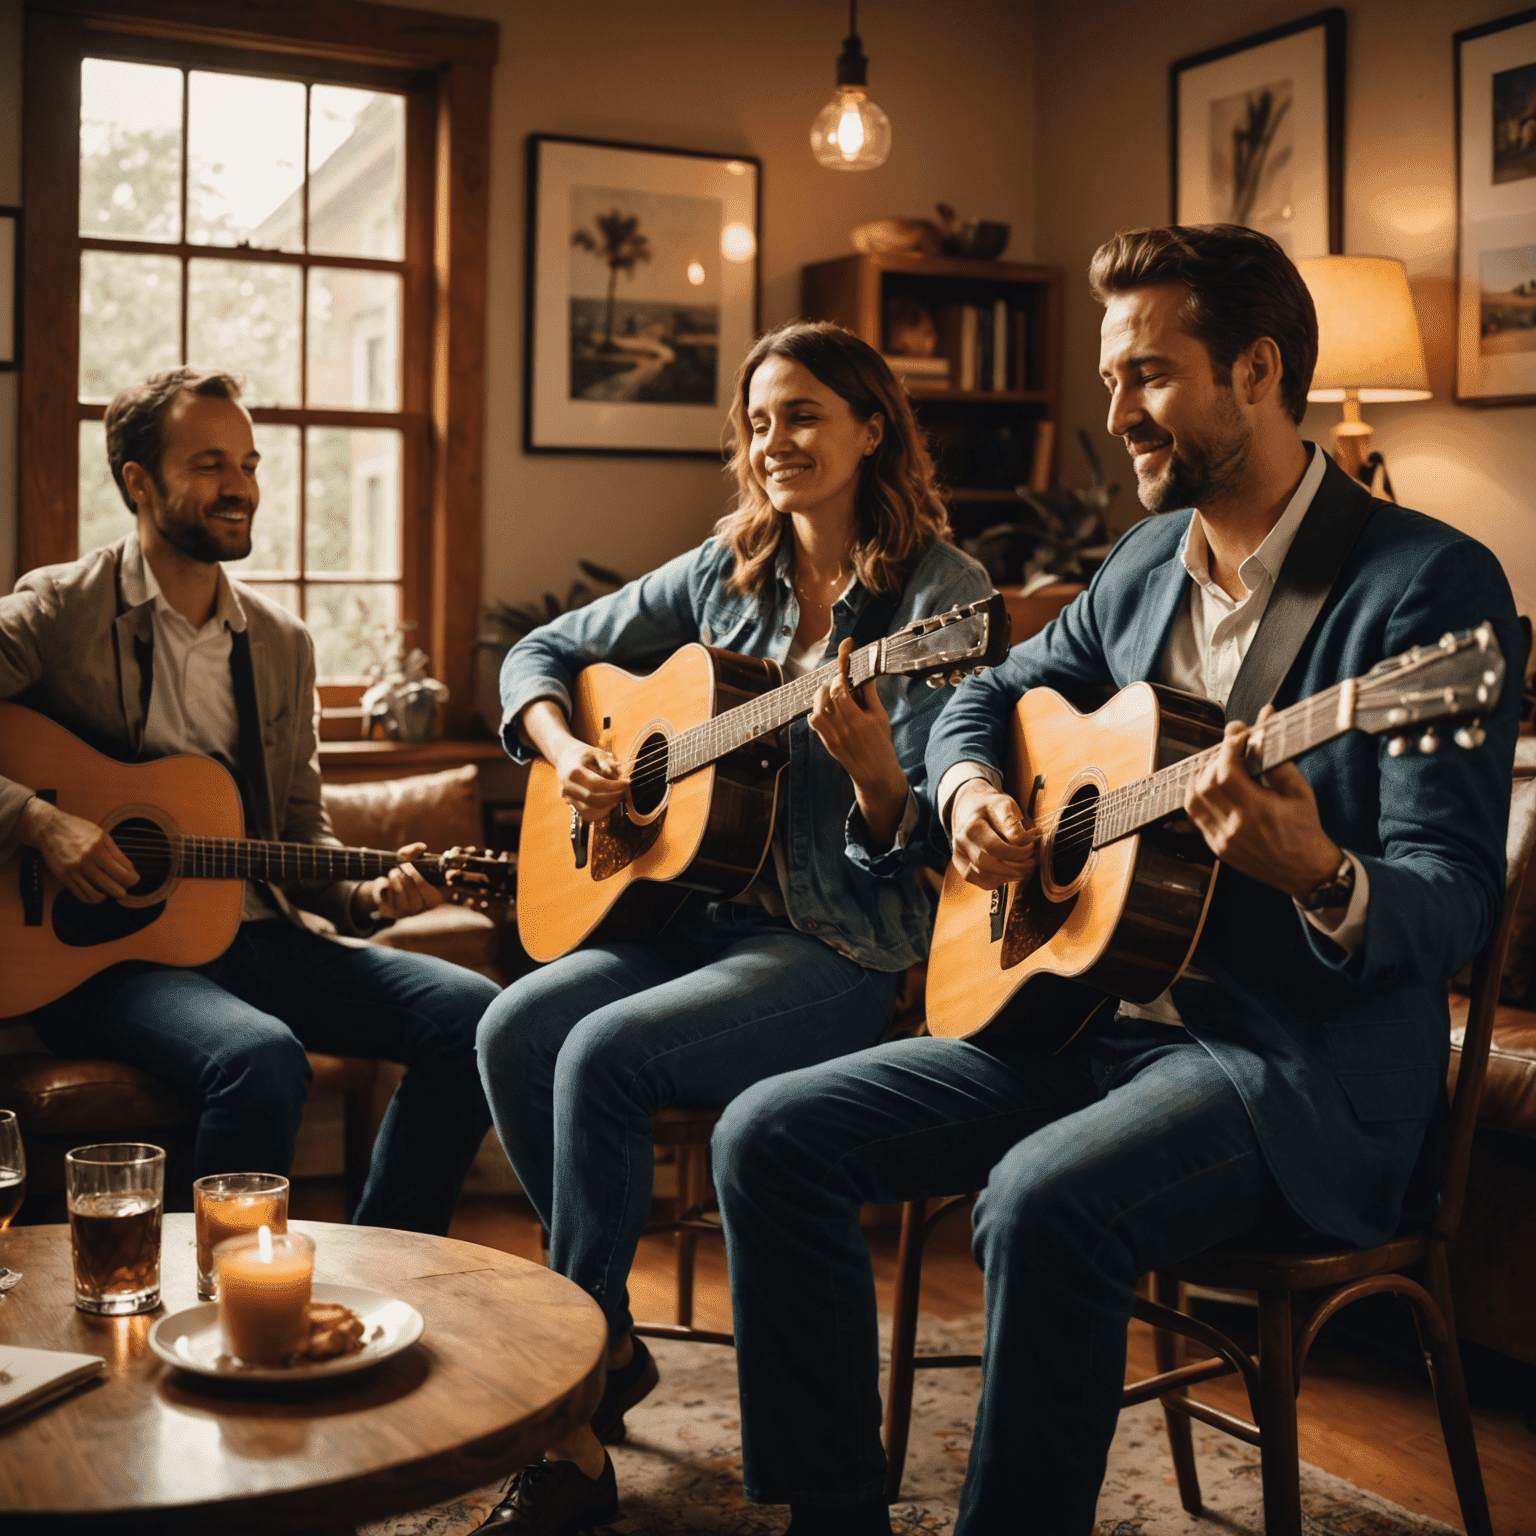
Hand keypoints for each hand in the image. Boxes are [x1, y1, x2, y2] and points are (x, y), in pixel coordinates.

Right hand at [18, 796, 137, 903]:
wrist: (49, 828)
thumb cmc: (78, 830)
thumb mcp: (102, 835)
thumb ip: (116, 853)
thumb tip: (130, 871)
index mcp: (98, 848)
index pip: (123, 872)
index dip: (133, 879)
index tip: (134, 879)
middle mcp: (86, 860)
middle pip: (112, 886)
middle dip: (123, 891)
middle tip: (125, 889)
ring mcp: (73, 870)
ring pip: (97, 895)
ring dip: (107, 896)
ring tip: (110, 891)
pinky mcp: (63, 877)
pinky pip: (82, 895)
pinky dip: (93, 898)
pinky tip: (97, 893)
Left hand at [351, 842, 444, 924]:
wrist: (383, 881)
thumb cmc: (401, 870)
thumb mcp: (408, 858)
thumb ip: (415, 851)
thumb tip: (423, 847)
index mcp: (433, 897)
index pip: (433, 897)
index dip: (421, 882)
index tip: (409, 867)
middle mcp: (420, 908)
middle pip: (417, 899)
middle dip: (408, 882)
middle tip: (401, 868)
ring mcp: (405, 912)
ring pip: (402, 902)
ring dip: (396, 885)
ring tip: (393, 872)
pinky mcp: (390, 911)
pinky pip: (389, 903)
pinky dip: (386, 890)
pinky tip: (384, 881)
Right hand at [554, 739, 629, 821]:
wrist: (565, 757)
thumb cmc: (584, 754)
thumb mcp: (595, 751)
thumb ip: (605, 762)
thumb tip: (614, 775)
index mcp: (574, 771)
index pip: (596, 784)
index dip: (614, 786)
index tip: (626, 783)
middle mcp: (567, 785)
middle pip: (592, 798)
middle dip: (612, 797)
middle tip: (624, 791)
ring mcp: (566, 796)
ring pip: (589, 807)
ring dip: (607, 804)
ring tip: (618, 795)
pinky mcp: (569, 802)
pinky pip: (586, 810)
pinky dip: (600, 807)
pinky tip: (609, 799)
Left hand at [809, 638, 909, 846]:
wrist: (874, 773)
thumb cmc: (881, 745)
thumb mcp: (880, 717)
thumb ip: (868, 694)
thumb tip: (864, 674)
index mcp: (856, 719)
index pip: (839, 688)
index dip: (840, 672)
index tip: (845, 661)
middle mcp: (839, 727)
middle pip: (824, 694)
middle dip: (831, 684)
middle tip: (842, 683)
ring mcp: (829, 735)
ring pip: (816, 706)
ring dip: (823, 696)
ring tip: (836, 696)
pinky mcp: (824, 741)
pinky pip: (814, 719)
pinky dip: (819, 710)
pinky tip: (831, 711)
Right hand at [951, 779, 1037, 890]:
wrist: (973, 810)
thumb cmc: (991, 808)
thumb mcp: (1003, 804)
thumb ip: (1011, 822)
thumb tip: (1022, 841)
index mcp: (970, 828)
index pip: (994, 848)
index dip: (1017, 852)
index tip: (1031, 848)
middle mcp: (960, 844)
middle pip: (987, 864)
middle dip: (1014, 867)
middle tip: (1031, 862)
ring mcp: (960, 858)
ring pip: (985, 877)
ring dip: (1009, 876)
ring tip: (1024, 867)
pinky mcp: (964, 869)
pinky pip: (983, 883)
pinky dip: (1001, 881)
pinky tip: (1011, 872)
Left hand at [1183, 706, 1341, 896]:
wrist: (1305, 871)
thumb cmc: (1305, 829)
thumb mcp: (1301, 792)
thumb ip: (1278, 761)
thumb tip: (1264, 726)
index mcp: (1259, 811)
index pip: (1228, 771)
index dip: (1228, 748)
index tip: (1236, 735)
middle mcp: (1236, 827)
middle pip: (1206, 783)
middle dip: (1214, 760)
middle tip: (1229, 752)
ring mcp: (1222, 839)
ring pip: (1192, 800)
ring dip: (1200, 778)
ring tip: (1218, 768)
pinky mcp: (1216, 848)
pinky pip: (1194, 818)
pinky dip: (1198, 798)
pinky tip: (1212, 789)